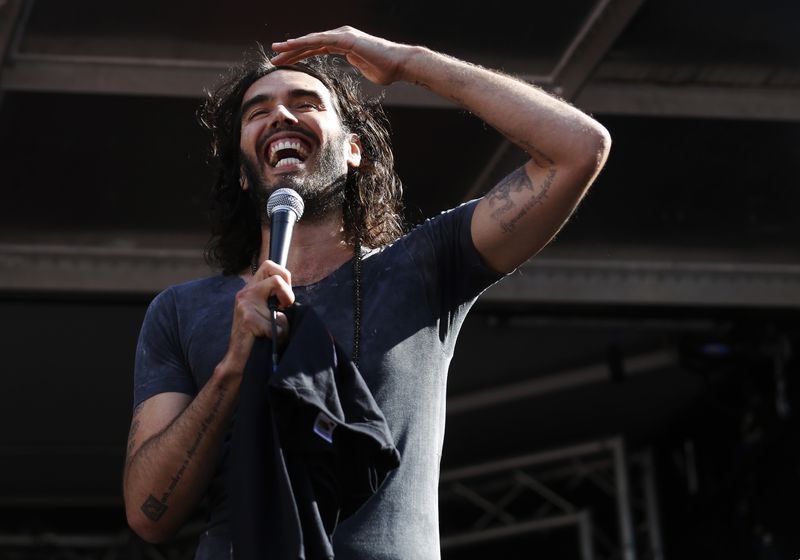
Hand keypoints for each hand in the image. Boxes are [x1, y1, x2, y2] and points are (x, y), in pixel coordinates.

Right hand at [223, 260, 293, 371]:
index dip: (284, 278)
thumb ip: (274, 299)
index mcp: (250, 289)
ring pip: (280, 305)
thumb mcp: (265, 311)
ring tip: (275, 332)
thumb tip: (291, 295)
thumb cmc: (256, 336)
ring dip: (283, 323)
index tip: (283, 298)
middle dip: (288, 294)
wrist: (238, 359)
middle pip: (277, 277)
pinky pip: (277, 326)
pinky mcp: (249, 320)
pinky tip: (269, 340)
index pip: (270, 265)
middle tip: (284, 308)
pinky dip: (279, 336)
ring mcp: (245, 305)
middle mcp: (245, 293)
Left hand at [270, 26, 411, 85]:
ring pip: (312, 40)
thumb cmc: (386, 70)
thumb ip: (358, 67)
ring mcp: (342, 36)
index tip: (285, 61)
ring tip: (276, 50)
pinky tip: (292, 46)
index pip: (316, 48)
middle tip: (274, 55)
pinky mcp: (345, 39)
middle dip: (291, 50)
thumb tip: (358, 70)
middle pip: (311, 43)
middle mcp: (341, 36)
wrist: (400, 65)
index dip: (300, 54)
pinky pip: (320, 41)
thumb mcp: (366, 71)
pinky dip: (305, 43)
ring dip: (293, 46)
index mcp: (344, 44)